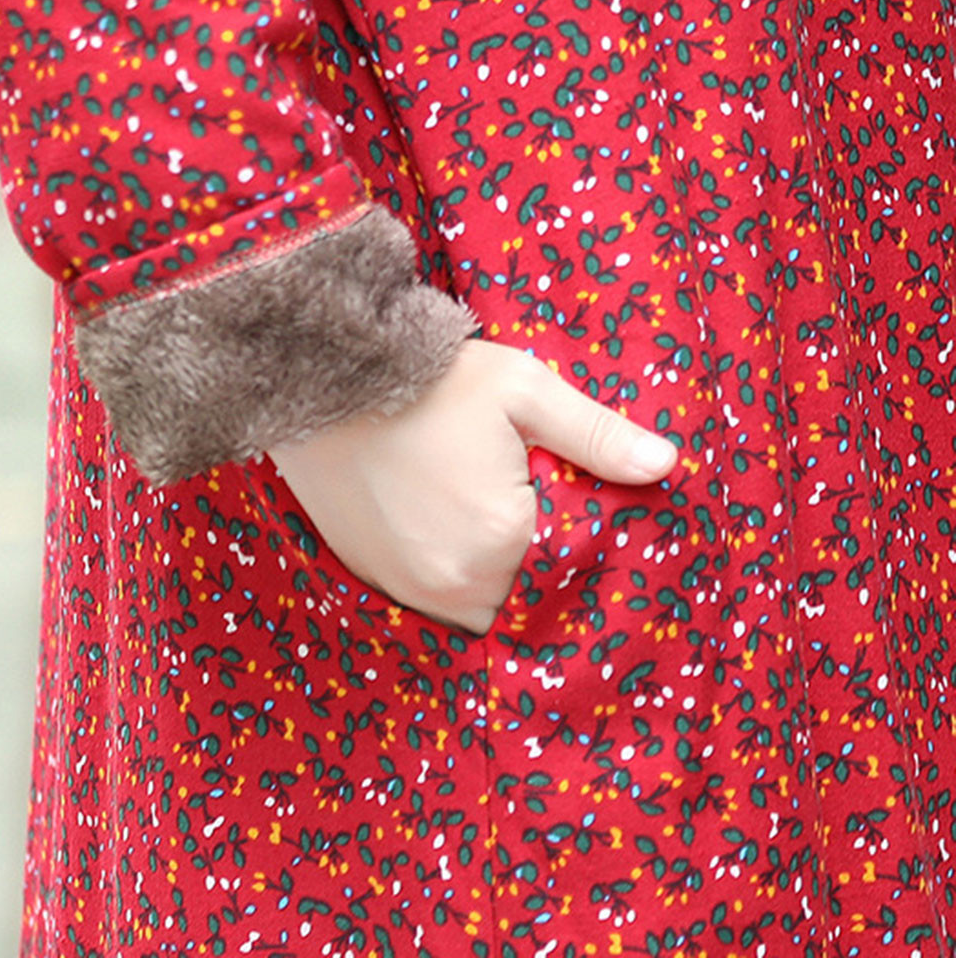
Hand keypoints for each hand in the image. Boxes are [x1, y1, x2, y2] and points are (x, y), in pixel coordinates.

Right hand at [268, 339, 676, 633]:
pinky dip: (458, 580)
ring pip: (484, 609)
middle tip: (541, 521)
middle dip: (545, 570)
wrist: (325, 381)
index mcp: (502, 537)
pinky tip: (456, 535)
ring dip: (501, 581)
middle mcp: (456, 581)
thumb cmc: (429, 381)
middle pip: (529, 599)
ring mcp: (411, 588)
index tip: (587, 523)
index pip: (574, 572)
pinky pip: (438, 603)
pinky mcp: (377, 582)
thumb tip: (665, 466)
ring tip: (497, 529)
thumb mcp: (522, 390)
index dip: (587, 552)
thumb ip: (595, 435)